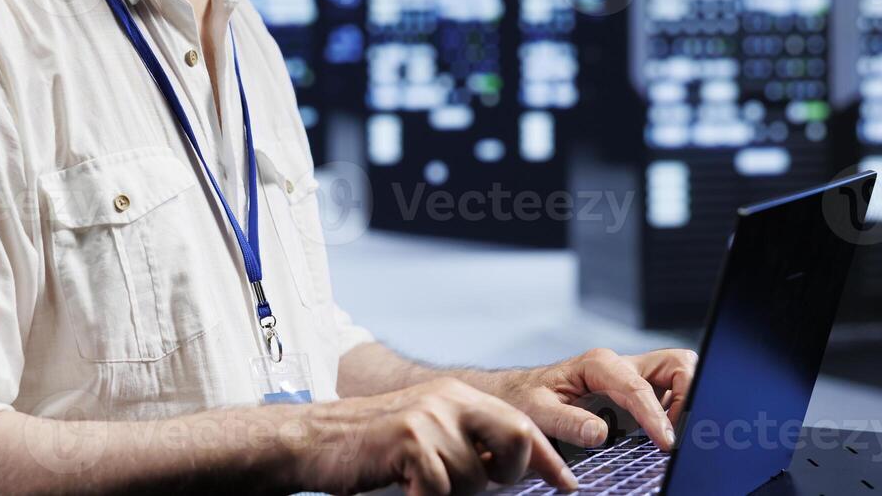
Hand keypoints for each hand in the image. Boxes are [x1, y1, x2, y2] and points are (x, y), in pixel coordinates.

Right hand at [295, 377, 577, 495]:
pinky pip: (441, 490)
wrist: (314, 438)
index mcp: (458, 395)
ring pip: (476, 478)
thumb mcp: (428, 432)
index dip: (550, 459)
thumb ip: (469, 442)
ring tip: (419, 482)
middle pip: (519, 437)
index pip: (521, 424)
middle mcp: (449, 399)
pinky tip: (403, 487)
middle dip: (512, 474)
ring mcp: (430, 417)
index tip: (568, 485)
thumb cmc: (373, 448)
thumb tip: (514, 470)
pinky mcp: (410, 441)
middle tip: (485, 484)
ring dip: (453, 494)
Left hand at [495, 347, 697, 452]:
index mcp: (599, 364)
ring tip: (673, 436)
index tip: (666, 443)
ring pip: (678, 375)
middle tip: (677, 432)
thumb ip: (568, 422)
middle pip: (676, 364)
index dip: (657, 417)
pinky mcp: (633, 394)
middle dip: (688, 393)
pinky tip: (665, 436)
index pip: (639, 389)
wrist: (516, 395)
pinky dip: (677, 412)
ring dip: (686, 401)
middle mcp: (619, 366)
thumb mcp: (538, 412)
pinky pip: (668, 395)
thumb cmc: (525, 399)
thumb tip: (601, 433)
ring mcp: (630, 378)